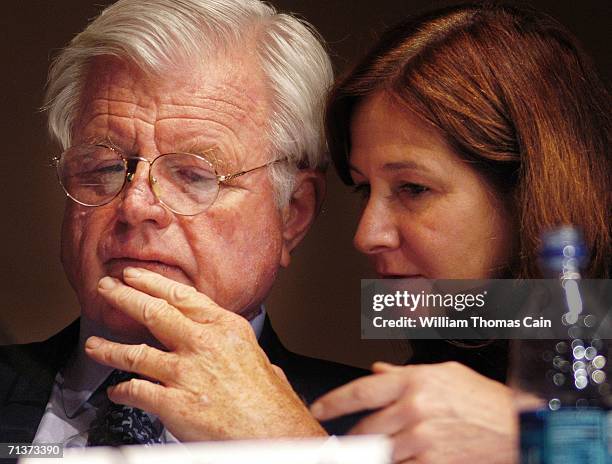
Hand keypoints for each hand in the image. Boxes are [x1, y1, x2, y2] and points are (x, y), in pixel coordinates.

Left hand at [85, 267, 325, 440]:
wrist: (274, 432)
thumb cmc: (270, 400)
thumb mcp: (258, 355)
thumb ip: (235, 344)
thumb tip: (229, 342)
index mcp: (224, 327)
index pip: (181, 296)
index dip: (152, 284)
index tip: (134, 276)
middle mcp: (203, 344)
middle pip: (153, 313)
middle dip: (123, 298)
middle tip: (106, 289)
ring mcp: (186, 373)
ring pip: (136, 353)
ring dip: (109, 349)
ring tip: (93, 344)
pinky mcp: (174, 403)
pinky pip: (136, 392)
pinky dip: (121, 392)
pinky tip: (116, 392)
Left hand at [311, 361, 517, 462]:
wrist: (516, 428)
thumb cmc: (482, 399)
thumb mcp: (444, 374)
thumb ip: (404, 375)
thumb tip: (376, 372)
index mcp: (413, 381)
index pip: (360, 390)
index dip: (333, 401)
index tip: (319, 408)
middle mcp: (414, 409)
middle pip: (364, 429)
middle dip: (351, 439)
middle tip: (343, 443)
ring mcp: (422, 439)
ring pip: (378, 453)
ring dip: (369, 456)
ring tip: (366, 453)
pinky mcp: (433, 463)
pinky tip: (396, 458)